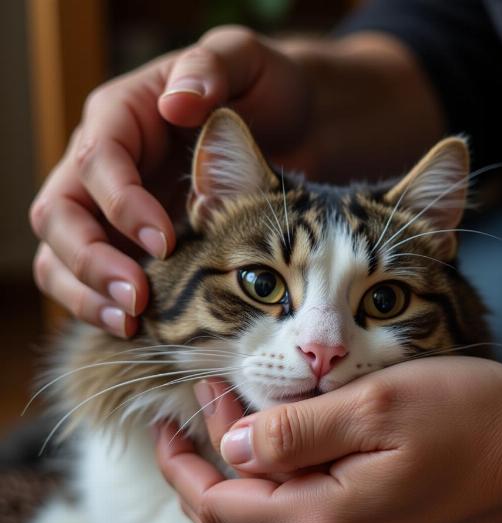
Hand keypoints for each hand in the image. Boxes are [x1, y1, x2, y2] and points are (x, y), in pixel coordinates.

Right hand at [30, 26, 311, 336]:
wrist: (289, 128)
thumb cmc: (266, 95)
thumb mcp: (247, 65)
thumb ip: (212, 68)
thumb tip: (177, 103)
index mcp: (124, 116)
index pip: (98, 161)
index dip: (122, 204)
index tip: (165, 242)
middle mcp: (104, 164)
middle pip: (61, 213)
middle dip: (93, 260)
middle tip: (139, 298)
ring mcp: (108, 207)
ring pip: (60, 253)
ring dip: (86, 293)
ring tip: (130, 322)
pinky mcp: (123, 241)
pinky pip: (86, 277)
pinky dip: (99, 304)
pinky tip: (133, 326)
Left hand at [156, 357, 501, 522]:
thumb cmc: (468, 418)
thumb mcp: (377, 405)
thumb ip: (296, 432)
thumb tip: (231, 447)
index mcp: (328, 518)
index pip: (221, 504)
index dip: (183, 464)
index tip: (169, 418)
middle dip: (195, 476)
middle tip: (186, 421)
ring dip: (229, 485)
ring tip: (222, 428)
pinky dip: (266, 495)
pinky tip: (271, 456)